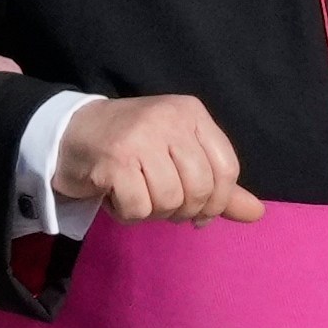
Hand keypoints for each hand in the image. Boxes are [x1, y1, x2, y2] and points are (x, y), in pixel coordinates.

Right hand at [55, 95, 264, 224]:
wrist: (71, 133)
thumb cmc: (133, 146)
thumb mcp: (179, 156)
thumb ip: (218, 186)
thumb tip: (257, 213)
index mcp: (191, 113)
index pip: (227, 169)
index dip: (217, 202)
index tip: (198, 213)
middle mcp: (169, 119)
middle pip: (200, 189)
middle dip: (182, 210)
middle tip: (159, 202)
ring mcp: (141, 137)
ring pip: (170, 200)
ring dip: (152, 211)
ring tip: (135, 195)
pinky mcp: (114, 159)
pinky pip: (139, 208)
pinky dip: (127, 214)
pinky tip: (115, 197)